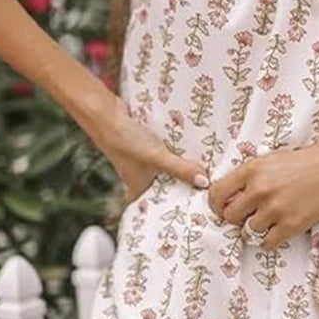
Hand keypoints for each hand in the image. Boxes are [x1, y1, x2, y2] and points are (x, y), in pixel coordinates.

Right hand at [93, 96, 208, 203]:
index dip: (182, 205)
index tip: (204, 204)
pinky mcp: (149, 147)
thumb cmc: (125, 141)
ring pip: (171, 167)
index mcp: (140, 189)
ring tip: (210, 168)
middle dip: (189, 183)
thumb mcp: (156, 157)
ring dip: (186, 165)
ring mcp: (146, 162)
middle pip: (172, 185)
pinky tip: (197, 149)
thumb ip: (180, 169)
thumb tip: (205, 183)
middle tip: (213, 185)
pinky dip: (180, 151)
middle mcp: (142, 178)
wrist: (105, 113)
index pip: (164, 205)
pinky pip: (169, 153)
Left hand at [206, 138, 318, 249]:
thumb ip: (251, 175)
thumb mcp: (274, 159)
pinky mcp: (291, 225)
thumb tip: (230, 194)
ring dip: (256, 228)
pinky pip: (267, 243)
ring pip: (248, 231)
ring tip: (270, 219)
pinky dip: (271, 239)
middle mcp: (260, 189)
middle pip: (230, 216)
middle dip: (237, 218)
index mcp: (252, 169)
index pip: (216, 194)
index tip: (223, 208)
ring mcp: (275, 209)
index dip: (216, 205)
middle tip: (249, 214)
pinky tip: (280, 228)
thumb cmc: (311, 161)